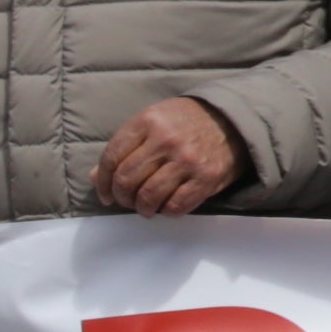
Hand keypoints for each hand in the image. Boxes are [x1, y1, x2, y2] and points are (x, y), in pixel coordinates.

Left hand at [92, 96, 244, 215]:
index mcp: (148, 121)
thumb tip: (97, 177)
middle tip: (127, 201)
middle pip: (127, 180)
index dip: (103, 182)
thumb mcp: (154, 122)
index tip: (106, 194)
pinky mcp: (206, 178)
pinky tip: (167, 206)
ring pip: (148, 196)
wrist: (234, 119)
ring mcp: (187, 160)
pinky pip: (176, 206)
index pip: (112, 157)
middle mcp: (166, 140)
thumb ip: (126, 146)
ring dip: (142, 208)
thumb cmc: (188, 121)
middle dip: (121, 197)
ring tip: (146, 207)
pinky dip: (166, 212)